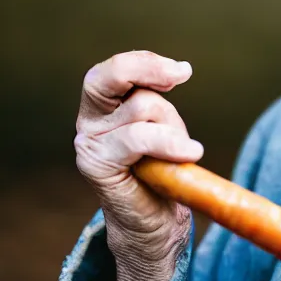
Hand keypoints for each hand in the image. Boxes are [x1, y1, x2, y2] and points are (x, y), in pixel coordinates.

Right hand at [74, 50, 203, 280]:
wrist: (154, 218)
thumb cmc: (161, 166)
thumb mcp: (163, 123)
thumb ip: (159, 99)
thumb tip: (179, 69)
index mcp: (104, 105)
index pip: (116, 70)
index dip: (147, 62)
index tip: (183, 71)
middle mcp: (90, 119)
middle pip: (108, 76)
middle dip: (148, 68)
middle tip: (181, 74)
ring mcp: (90, 142)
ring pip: (141, 107)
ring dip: (172, 126)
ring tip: (182, 150)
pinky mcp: (96, 165)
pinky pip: (138, 139)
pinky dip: (169, 143)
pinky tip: (190, 152)